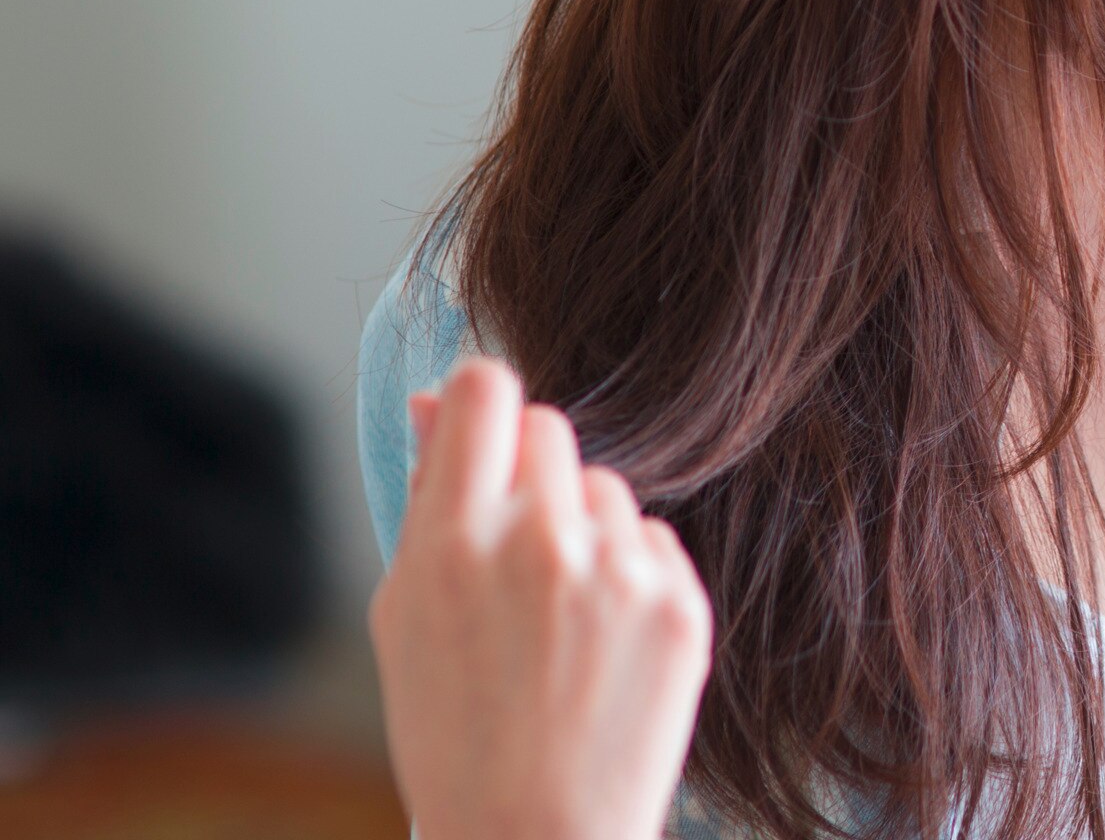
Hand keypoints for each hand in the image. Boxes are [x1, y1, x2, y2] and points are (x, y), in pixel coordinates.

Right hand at [368, 356, 712, 839]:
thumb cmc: (455, 733)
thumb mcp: (405, 618)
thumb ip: (426, 500)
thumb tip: (434, 398)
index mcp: (451, 545)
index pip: (483, 392)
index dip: (483, 404)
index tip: (484, 432)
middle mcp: (538, 543)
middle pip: (550, 428)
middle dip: (532, 472)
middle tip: (517, 548)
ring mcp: (617, 572)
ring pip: (606, 487)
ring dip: (584, 529)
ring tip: (559, 621)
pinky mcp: (679, 603)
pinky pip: (653, 540)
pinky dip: (631, 576)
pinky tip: (603, 644)